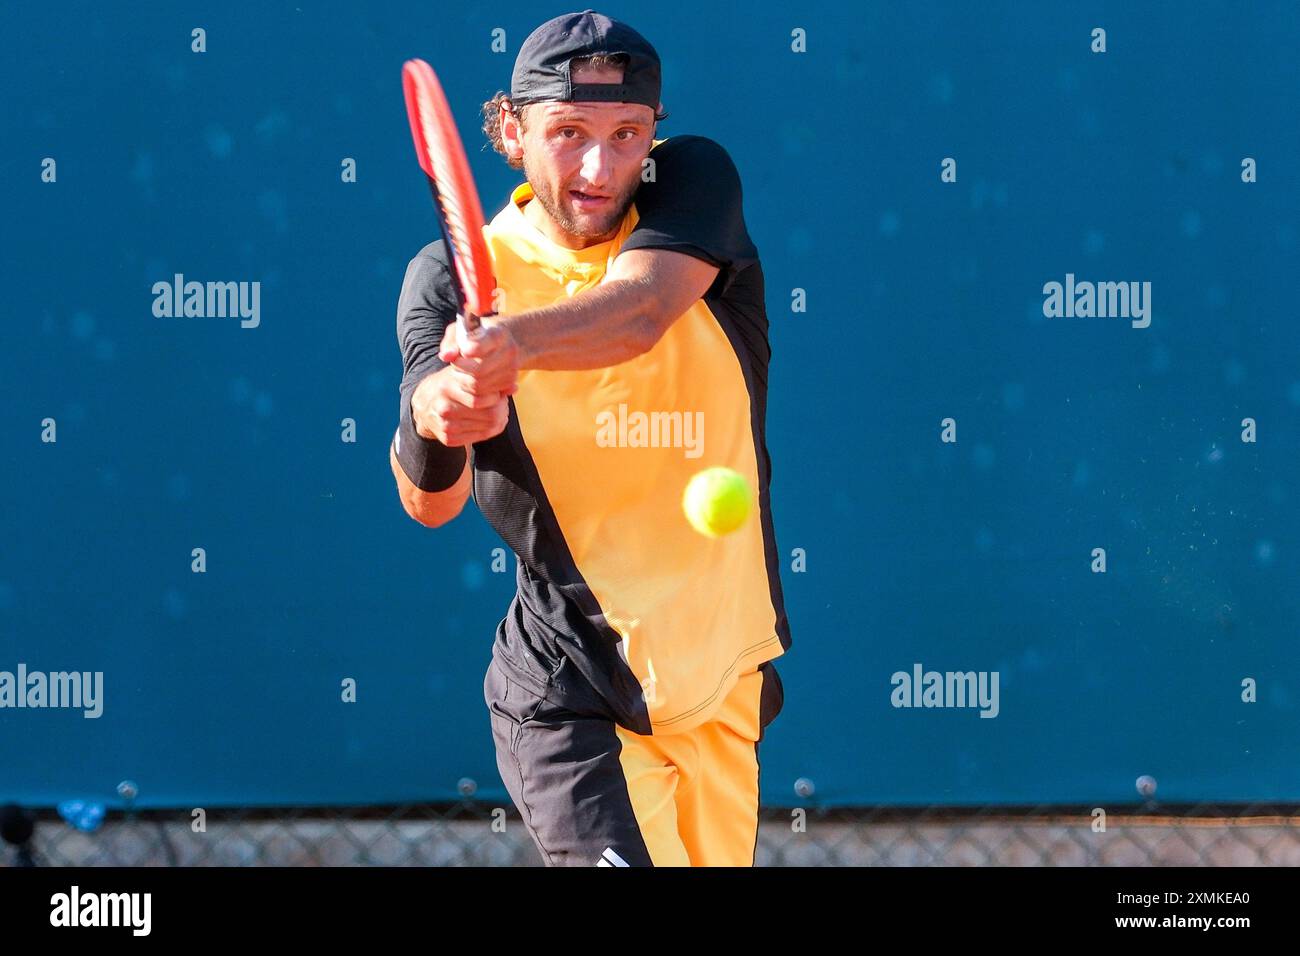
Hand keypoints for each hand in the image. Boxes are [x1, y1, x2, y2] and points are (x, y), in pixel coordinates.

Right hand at [410, 318, 519, 446]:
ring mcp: (445, 423)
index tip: (498, 391)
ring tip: (497, 412)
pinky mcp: (448, 438)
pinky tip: (487, 423)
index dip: (497, 392)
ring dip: (499, 420)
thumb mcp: (463, 373)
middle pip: (490, 411)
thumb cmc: (450, 385)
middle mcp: (445, 403)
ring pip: (488, 426)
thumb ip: (488, 377)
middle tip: (503, 404)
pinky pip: (480, 437)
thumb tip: (514, 387)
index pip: (484, 390)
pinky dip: (490, 431)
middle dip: (502, 408)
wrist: (422, 406)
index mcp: (448, 383)